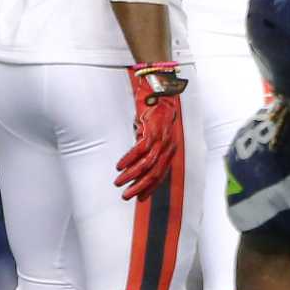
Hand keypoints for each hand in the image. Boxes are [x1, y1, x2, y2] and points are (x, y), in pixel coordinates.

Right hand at [115, 62, 186, 200]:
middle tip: (126, 196)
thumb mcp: (154, 135)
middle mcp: (168, 146)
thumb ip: (148, 149)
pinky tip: (119, 166)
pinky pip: (140, 149)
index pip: (161, 175)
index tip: (139, 198)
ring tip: (119, 183)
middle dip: (140, 187)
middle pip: (155, 173)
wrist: (161, 92)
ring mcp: (161, 138)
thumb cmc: (156, 115)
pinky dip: (129, 159)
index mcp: (170, 150)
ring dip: (132, 175)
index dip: (150, 188)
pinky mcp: (152, 130)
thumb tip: (136, 163)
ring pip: (148, 164)